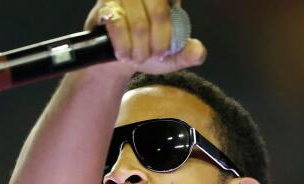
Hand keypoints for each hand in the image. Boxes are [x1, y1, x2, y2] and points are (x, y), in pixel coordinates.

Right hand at [84, 0, 206, 74]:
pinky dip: (123, 45)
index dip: (170, 31)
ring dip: (139, 48)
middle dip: (157, 43)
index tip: (163, 51)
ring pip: (139, 23)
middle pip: (159, 12)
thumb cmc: (147, 51)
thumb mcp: (171, 57)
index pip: (173, 4)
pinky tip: (124, 54)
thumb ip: (188, 54)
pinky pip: (117, 25)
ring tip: (137, 58)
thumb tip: (198, 51)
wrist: (119, 56)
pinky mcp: (106, 6)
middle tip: (153, 57)